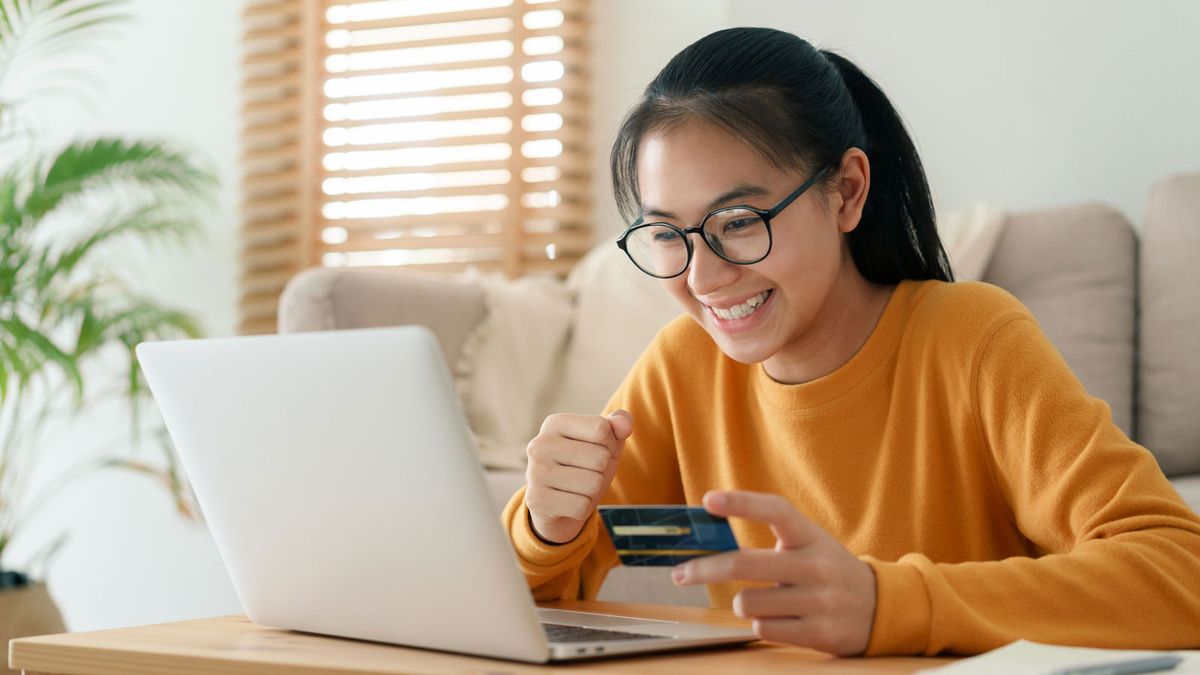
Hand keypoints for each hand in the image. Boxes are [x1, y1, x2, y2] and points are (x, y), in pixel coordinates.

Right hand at [524, 410, 632, 543]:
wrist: (559, 504)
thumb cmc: (585, 465)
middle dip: (601, 470)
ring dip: (593, 490)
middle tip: (585, 472)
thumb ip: (619, 423)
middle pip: (599, 458)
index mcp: (555, 423)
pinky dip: (582, 508)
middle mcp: (539, 444)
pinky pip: (581, 507)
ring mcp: (534, 473)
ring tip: (577, 487)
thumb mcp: (605, 441)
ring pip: (593, 484)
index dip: (608, 444)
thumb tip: (625, 426)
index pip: (602, 429)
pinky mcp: (536, 501)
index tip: (594, 450)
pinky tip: (568, 502)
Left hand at [672, 490, 876, 655]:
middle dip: (703, 569)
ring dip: (743, 604)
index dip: (741, 502)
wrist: (880, 608)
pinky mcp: (820, 632)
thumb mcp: (809, 545)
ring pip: (747, 602)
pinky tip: (781, 620)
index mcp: (811, 536)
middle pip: (743, 564)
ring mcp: (820, 600)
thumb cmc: (827, 571)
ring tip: (763, 601)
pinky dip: (762, 625)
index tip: (707, 499)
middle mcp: (817, 565)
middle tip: (680, 574)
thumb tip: (712, 539)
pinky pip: (764, 629)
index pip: (775, 510)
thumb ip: (772, 540)